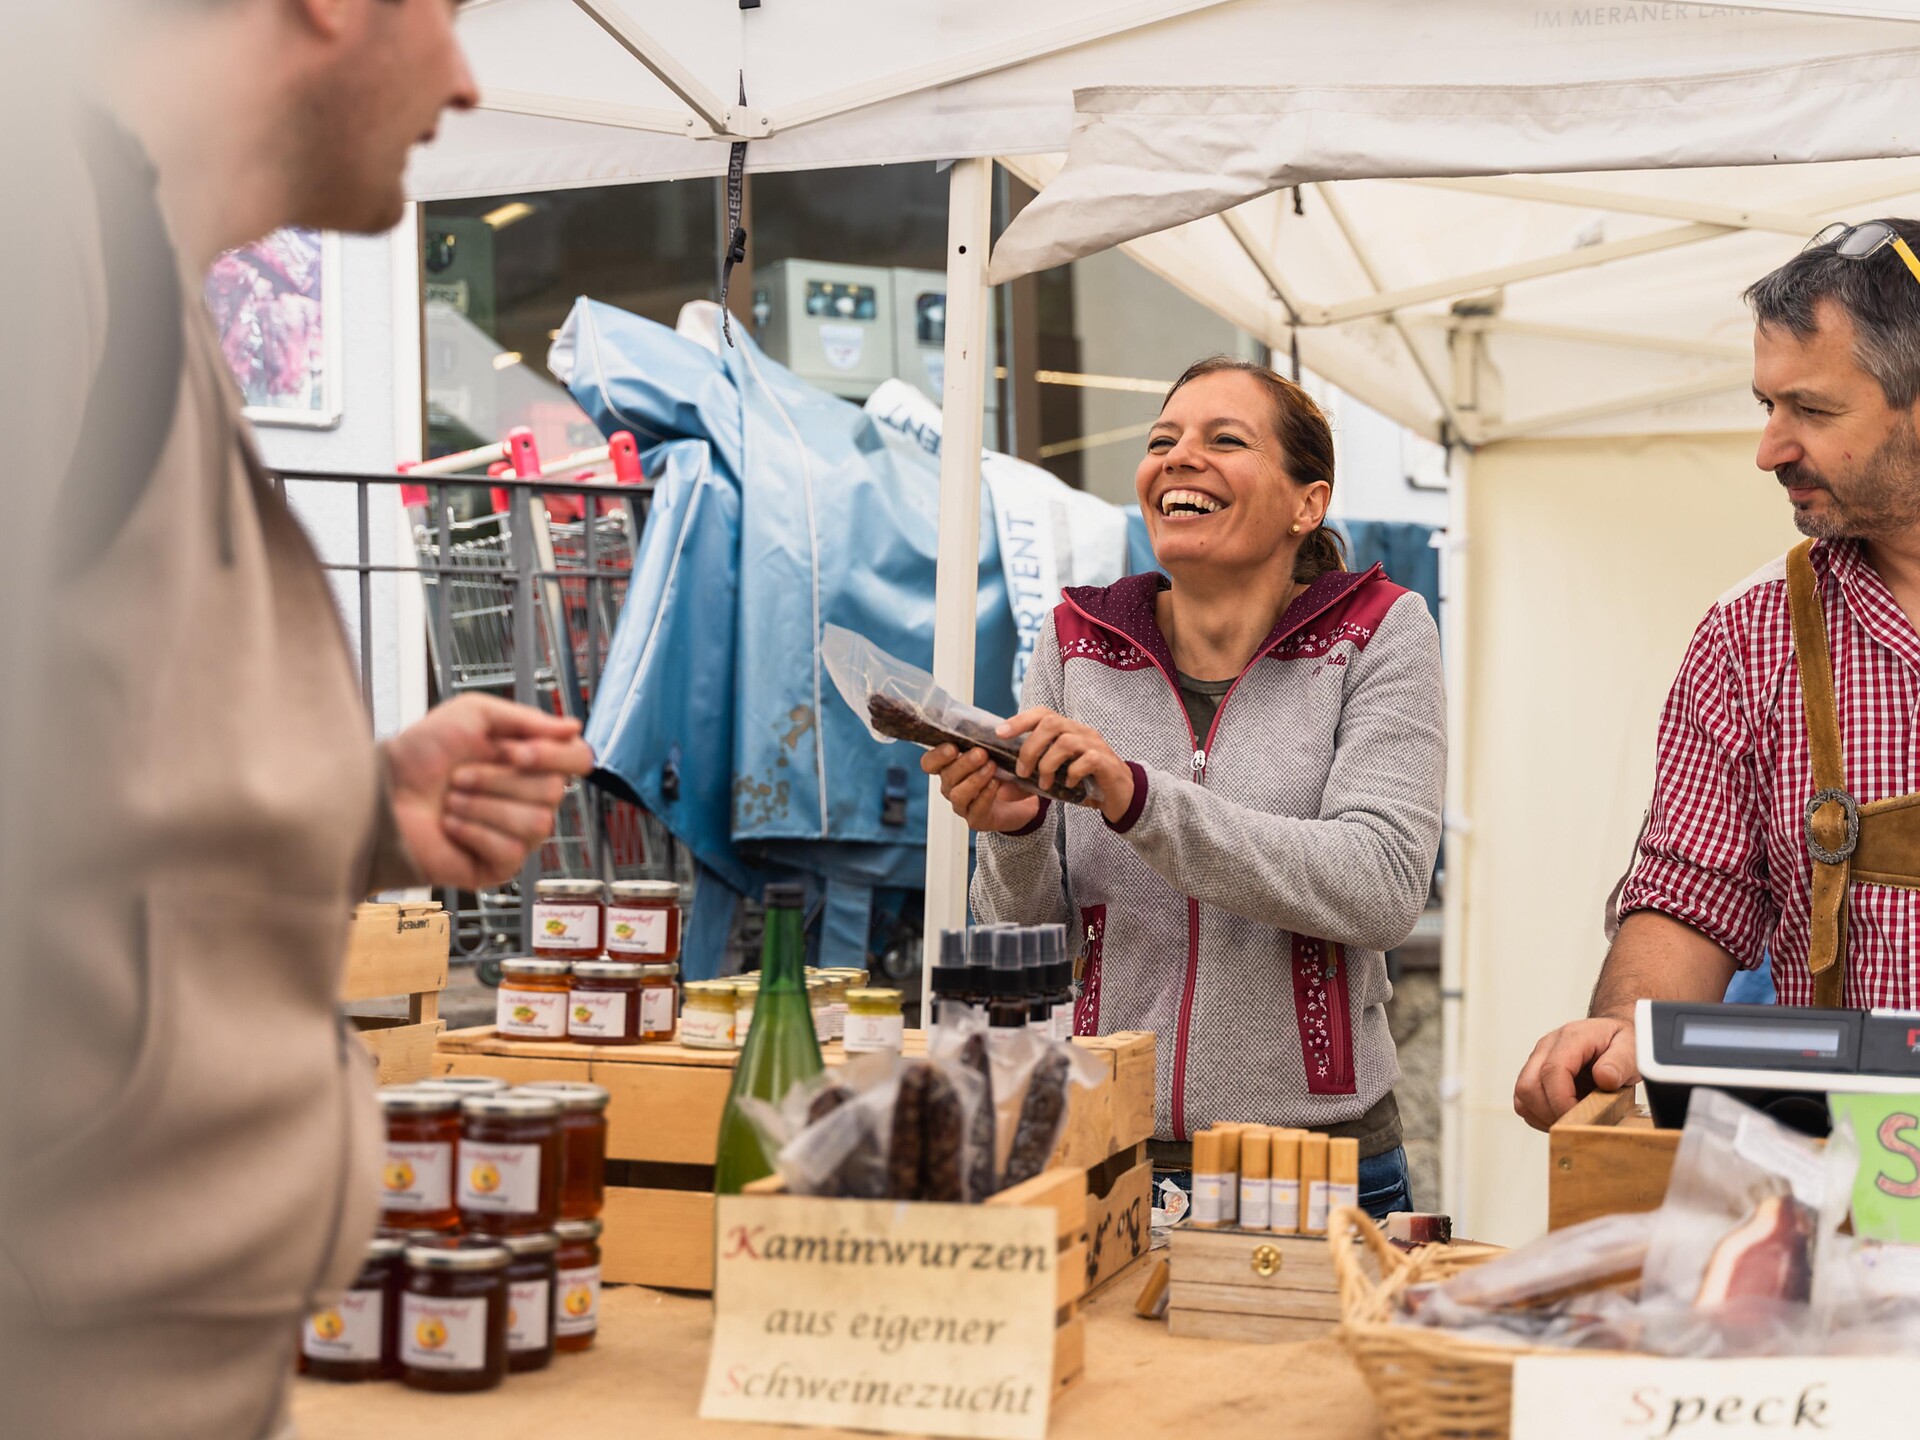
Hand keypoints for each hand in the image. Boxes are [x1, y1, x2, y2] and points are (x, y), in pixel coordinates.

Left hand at [383, 695, 594, 888]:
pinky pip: (511, 850)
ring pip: (535, 822)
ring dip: (482, 807)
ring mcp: (517, 834)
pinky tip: (451, 827)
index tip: (516, 752)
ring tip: (451, 802)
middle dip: (498, 780)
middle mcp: (529, 797)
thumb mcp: (472, 714)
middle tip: (460, 776)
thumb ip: (526, 718)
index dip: (553, 757)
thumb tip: (574, 727)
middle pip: (553, 791)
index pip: (578, 760)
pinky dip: (473, 833)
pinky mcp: (499, 865)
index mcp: (529, 762)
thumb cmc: (418, 756)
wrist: (382, 795)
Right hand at [920, 744, 1042, 833]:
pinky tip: (996, 784)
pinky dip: (986, 795)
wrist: (1020, 801)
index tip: (952, 747)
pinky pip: (976, 809)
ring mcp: (961, 805)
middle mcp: (950, 787)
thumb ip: (985, 741)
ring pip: (958, 794)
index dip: (936, 756)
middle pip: (946, 776)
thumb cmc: (1002, 772)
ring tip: (992, 767)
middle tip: (981, 753)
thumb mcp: (994, 752)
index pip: (929, 763)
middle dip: (963, 764)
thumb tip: (988, 726)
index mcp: (949, 768)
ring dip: (975, 779)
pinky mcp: (975, 819)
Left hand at [999, 707, 1134, 825]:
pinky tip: (1068, 785)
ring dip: (1047, 765)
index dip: (1020, 720)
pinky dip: (1071, 774)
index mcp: (1067, 730)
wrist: (1120, 796)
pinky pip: (1086, 761)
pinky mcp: (1106, 761)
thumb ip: (1030, 780)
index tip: (999, 733)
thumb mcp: (1054, 779)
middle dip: (1030, 747)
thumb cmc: (1085, 783)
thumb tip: (1001, 788)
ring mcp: (1095, 745)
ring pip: (1065, 742)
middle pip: (1051, 722)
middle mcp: (1081, 731)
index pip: (1043, 713)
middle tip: (1023, 771)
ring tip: (1044, 783)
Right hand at [1512, 1017, 1639, 1131]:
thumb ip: (1620, 1062)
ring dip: (1544, 1115)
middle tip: (1578, 1122)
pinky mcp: (1534, 1075)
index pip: (1552, 1071)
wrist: (1612, 1035)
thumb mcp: (1631, 1048)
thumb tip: (1604, 1078)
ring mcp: (1537, 1060)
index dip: (1562, 1101)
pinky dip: (1541, 1116)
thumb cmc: (1620, 1042)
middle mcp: (1547, 1047)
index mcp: (1571, 1037)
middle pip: (1528, 1085)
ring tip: (1572, 1118)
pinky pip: (1524, 1102)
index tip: (1581, 1118)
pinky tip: (1563, 1114)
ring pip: (1522, 1096)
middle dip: (1551, 1112)